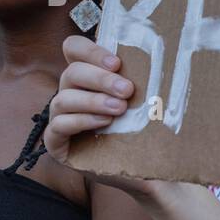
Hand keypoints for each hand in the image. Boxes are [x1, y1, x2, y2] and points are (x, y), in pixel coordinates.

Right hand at [44, 35, 159, 200]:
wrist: (150, 170)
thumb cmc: (147, 131)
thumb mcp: (146, 100)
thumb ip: (142, 77)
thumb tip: (162, 49)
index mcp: (89, 76)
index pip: (73, 48)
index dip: (90, 50)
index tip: (117, 63)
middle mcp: (71, 93)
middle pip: (72, 73)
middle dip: (100, 79)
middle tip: (127, 90)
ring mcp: (61, 118)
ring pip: (63, 99)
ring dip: (93, 101)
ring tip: (119, 109)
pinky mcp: (57, 143)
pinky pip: (58, 126)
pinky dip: (80, 121)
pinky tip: (104, 123)